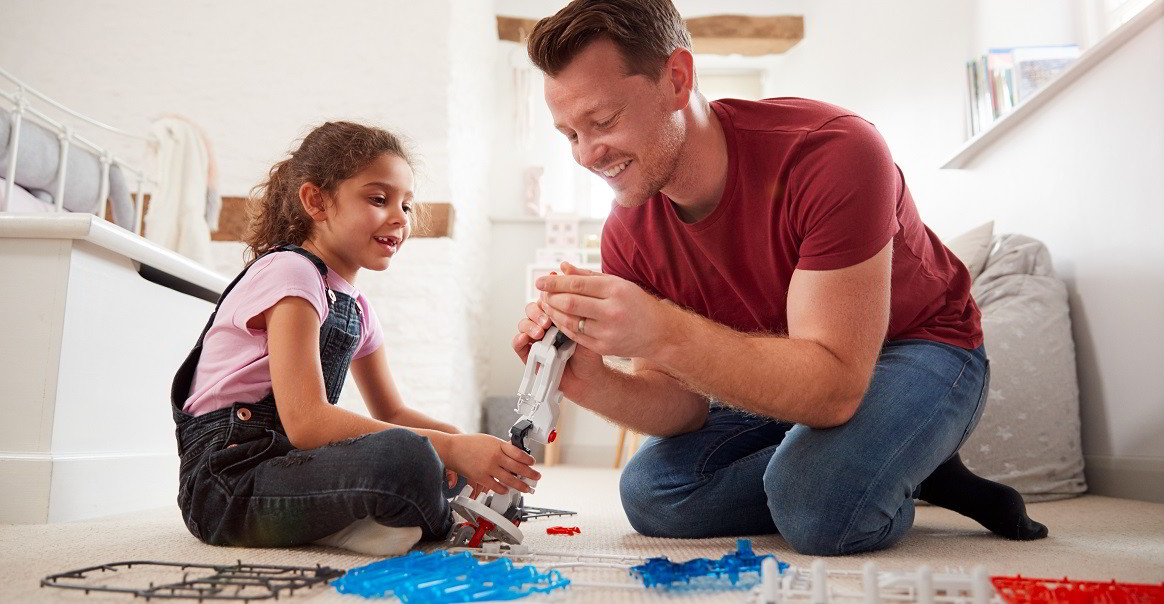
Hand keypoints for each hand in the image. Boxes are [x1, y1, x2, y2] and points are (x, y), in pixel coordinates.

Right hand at [444, 433, 539, 494]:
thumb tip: (516, 455)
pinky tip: (507, 490)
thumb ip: (502, 448)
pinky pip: (496, 486)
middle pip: (518, 467)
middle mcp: (495, 456)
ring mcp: (488, 467)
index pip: (519, 453)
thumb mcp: (489, 440)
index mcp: (498, 445)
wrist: (452, 448)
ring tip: (526, 488)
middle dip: (530, 474)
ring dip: (520, 485)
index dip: (528, 460)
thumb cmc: (470, 444)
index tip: (533, 463)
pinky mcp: (481, 477)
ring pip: (510, 479)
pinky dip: (503, 490)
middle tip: (536, 477)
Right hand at [512, 297, 605, 402]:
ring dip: (529, 326)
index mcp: (558, 316)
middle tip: (546, 323)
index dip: (547, 301)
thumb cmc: (588, 355)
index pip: (546, 301)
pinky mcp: (529, 355)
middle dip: (537, 313)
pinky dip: (518, 340)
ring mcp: (536, 340)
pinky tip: (524, 339)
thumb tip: (567, 304)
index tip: (553, 307)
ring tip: (540, 334)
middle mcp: (545, 326)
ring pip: (523, 324)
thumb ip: (575, 319)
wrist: (587, 378)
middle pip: (532, 310)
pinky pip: (518, 345)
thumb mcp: (585, 333)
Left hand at [533, 262, 673, 359]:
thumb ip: (587, 276)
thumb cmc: (636, 303)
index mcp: (615, 290)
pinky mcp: (605, 347)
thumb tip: (562, 267)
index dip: (554, 283)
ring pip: (570, 322)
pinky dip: (563, 327)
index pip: (577, 285)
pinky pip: (576, 336)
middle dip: (551, 298)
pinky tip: (557, 319)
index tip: (540, 281)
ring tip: (546, 305)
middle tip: (542, 294)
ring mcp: (608, 331)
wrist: (659, 332)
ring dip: (553, 313)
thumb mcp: (616, 283)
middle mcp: (612, 310)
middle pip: (570, 303)